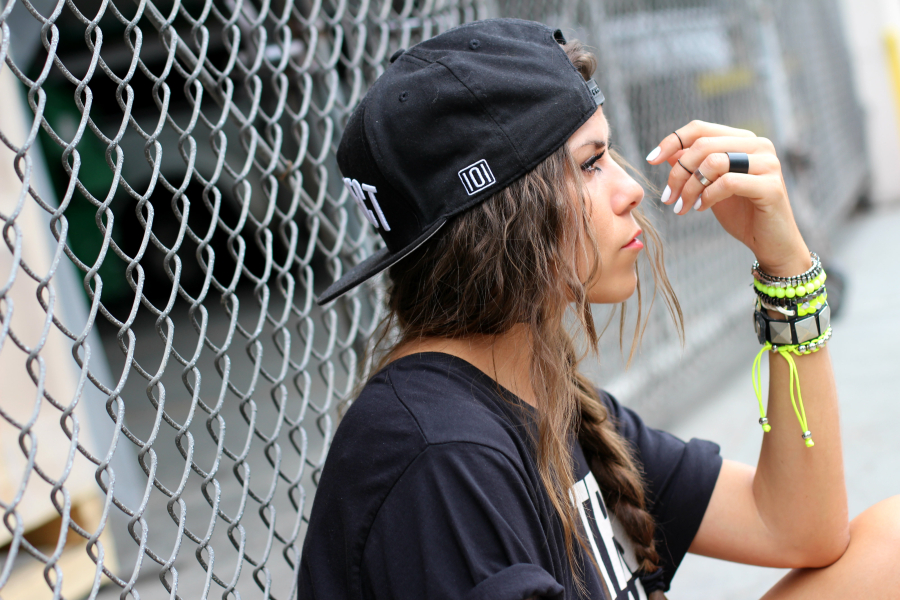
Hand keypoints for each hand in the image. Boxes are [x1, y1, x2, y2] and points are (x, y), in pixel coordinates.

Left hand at [646, 120, 809, 275]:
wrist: (770, 243)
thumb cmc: (740, 214)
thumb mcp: (709, 187)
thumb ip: (694, 167)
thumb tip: (668, 152)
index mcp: (743, 141)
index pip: (700, 129)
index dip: (672, 141)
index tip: (651, 160)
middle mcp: (759, 146)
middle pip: (702, 145)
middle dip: (678, 173)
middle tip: (667, 197)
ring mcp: (768, 163)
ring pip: (713, 162)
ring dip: (689, 188)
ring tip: (682, 207)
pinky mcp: (772, 186)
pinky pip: (727, 182)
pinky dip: (707, 196)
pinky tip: (700, 209)